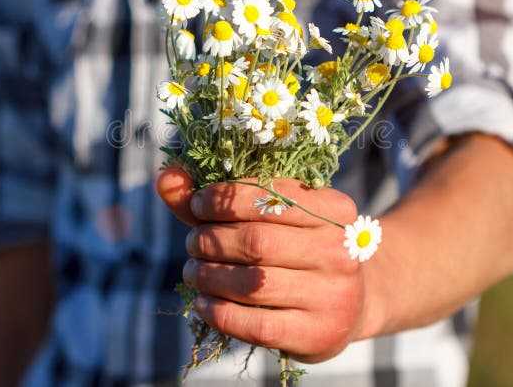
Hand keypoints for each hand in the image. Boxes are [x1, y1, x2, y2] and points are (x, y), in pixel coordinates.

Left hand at [156, 168, 364, 362]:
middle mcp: (340, 250)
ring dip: (209, 276)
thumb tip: (167, 179)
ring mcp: (332, 294)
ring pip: (253, 283)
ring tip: (193, 271)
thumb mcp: (273, 217)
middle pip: (257, 241)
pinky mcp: (317, 333)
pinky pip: (256, 324)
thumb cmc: (297, 250)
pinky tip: (203, 303)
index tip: (197, 205)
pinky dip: (219, 312)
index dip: (225, 199)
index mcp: (336, 209)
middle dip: (211, 240)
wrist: (345, 306)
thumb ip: (219, 198)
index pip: (271, 196)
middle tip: (192, 243)